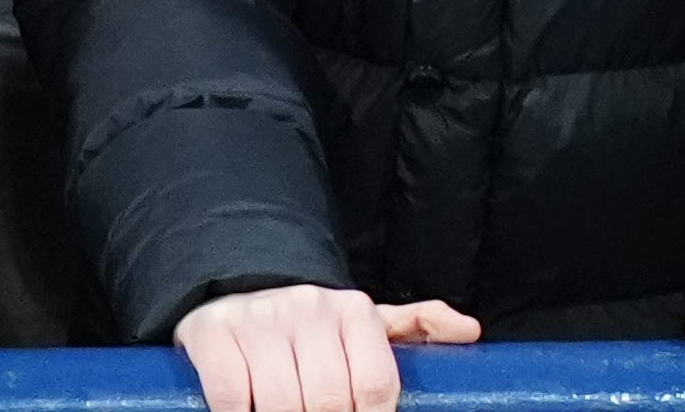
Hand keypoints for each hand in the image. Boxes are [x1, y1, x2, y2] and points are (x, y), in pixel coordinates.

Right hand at [175, 284, 483, 411]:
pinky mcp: (215, 333)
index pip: (375, 386)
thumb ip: (418, 327)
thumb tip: (469, 331)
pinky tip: (246, 411)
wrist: (239, 286)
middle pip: (329, 400)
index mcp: (354, 311)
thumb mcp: (365, 322)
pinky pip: (232, 394)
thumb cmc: (312, 324)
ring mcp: (261, 320)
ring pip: (281, 402)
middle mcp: (311, 308)